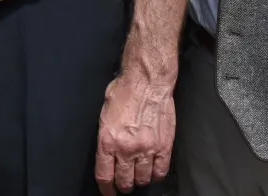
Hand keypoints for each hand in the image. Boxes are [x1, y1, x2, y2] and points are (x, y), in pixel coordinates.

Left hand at [95, 71, 176, 194]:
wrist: (147, 82)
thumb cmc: (124, 92)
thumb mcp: (103, 114)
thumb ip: (105, 136)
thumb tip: (105, 152)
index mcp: (107, 141)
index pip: (104, 176)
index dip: (106, 189)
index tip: (108, 192)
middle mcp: (126, 149)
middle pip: (124, 181)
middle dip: (122, 186)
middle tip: (123, 184)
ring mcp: (147, 149)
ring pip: (143, 179)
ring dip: (139, 181)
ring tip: (137, 177)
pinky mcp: (164, 147)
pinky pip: (161, 171)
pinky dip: (156, 175)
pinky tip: (153, 172)